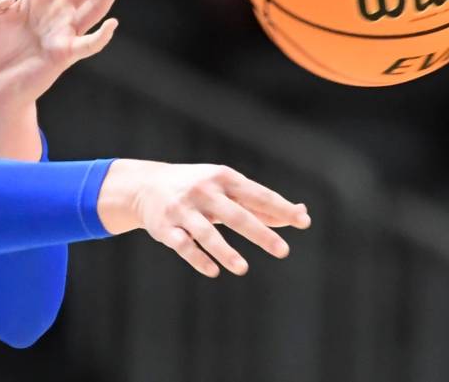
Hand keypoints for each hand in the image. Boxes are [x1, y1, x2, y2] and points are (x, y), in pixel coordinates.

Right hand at [98, 159, 310, 277]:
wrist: (145, 185)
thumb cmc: (198, 189)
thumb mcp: (227, 188)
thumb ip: (261, 204)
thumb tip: (302, 214)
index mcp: (223, 178)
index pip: (257, 194)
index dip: (280, 208)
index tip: (302, 222)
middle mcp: (203, 191)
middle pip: (235, 214)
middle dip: (260, 232)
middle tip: (283, 251)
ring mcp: (183, 209)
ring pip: (206, 232)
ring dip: (225, 251)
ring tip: (243, 269)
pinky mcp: (166, 227)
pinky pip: (183, 245)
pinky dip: (198, 258)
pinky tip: (214, 271)